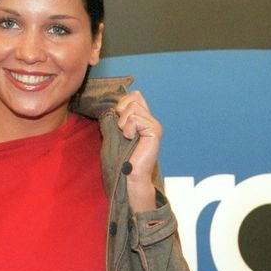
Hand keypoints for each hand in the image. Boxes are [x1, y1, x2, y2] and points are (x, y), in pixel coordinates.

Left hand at [115, 90, 161, 211]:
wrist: (129, 176)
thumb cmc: (121, 157)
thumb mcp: (117, 131)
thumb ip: (119, 117)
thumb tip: (115, 104)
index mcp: (143, 119)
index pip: (135, 95)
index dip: (123, 103)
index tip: (118, 120)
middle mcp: (151, 120)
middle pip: (133, 98)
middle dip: (121, 112)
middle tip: (122, 130)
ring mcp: (154, 125)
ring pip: (133, 107)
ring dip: (123, 122)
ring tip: (126, 136)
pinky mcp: (154, 131)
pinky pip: (134, 119)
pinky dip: (128, 129)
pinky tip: (131, 139)